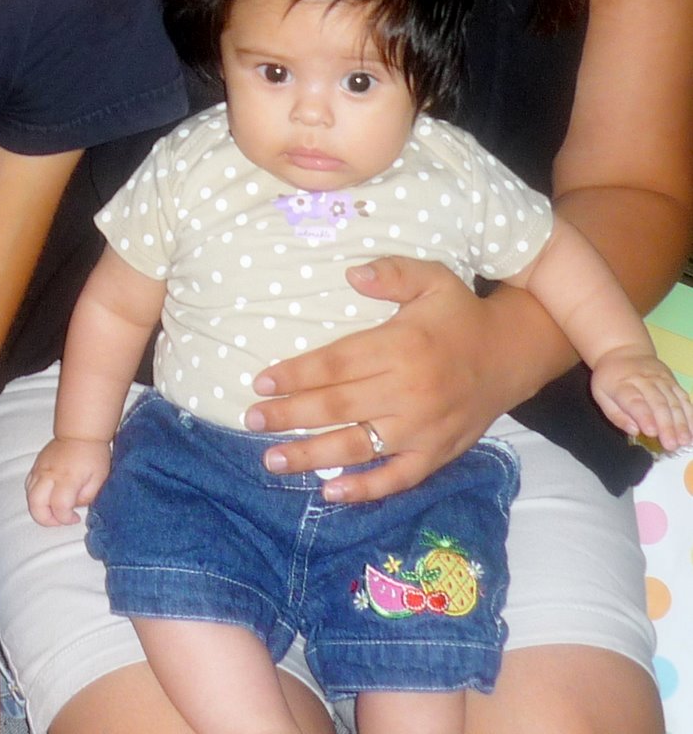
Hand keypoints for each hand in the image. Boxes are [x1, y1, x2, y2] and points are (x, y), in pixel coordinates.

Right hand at [26, 437, 111, 525]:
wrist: (80, 432)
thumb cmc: (92, 453)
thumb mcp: (99, 478)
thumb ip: (87, 497)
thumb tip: (75, 507)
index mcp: (68, 478)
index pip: (59, 507)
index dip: (66, 519)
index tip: (75, 518)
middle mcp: (50, 475)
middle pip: (36, 505)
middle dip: (46, 520)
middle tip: (59, 520)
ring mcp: (40, 469)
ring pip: (29, 496)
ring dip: (39, 509)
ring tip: (52, 510)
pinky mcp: (36, 466)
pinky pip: (28, 485)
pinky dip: (34, 496)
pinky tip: (46, 497)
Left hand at [243, 257, 543, 503]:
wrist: (512, 354)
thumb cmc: (459, 314)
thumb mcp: (432, 279)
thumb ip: (392, 273)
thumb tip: (351, 274)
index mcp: (402, 347)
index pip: (337, 364)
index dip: (297, 374)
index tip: (262, 383)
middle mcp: (409, 391)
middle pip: (338, 406)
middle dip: (290, 416)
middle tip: (252, 420)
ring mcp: (423, 428)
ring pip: (358, 446)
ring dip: (312, 455)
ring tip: (272, 461)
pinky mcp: (436, 454)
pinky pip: (396, 478)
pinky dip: (364, 489)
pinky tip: (329, 492)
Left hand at [590, 347, 692, 453]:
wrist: (624, 351)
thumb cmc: (610, 379)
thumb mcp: (601, 395)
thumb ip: (616, 415)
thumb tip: (634, 431)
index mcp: (622, 385)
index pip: (635, 401)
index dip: (644, 417)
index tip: (651, 432)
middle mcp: (644, 381)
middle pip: (658, 403)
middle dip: (666, 426)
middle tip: (671, 445)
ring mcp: (661, 380)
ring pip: (673, 401)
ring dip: (681, 423)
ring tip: (684, 441)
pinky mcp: (673, 381)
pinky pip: (683, 397)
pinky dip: (690, 414)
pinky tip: (692, 431)